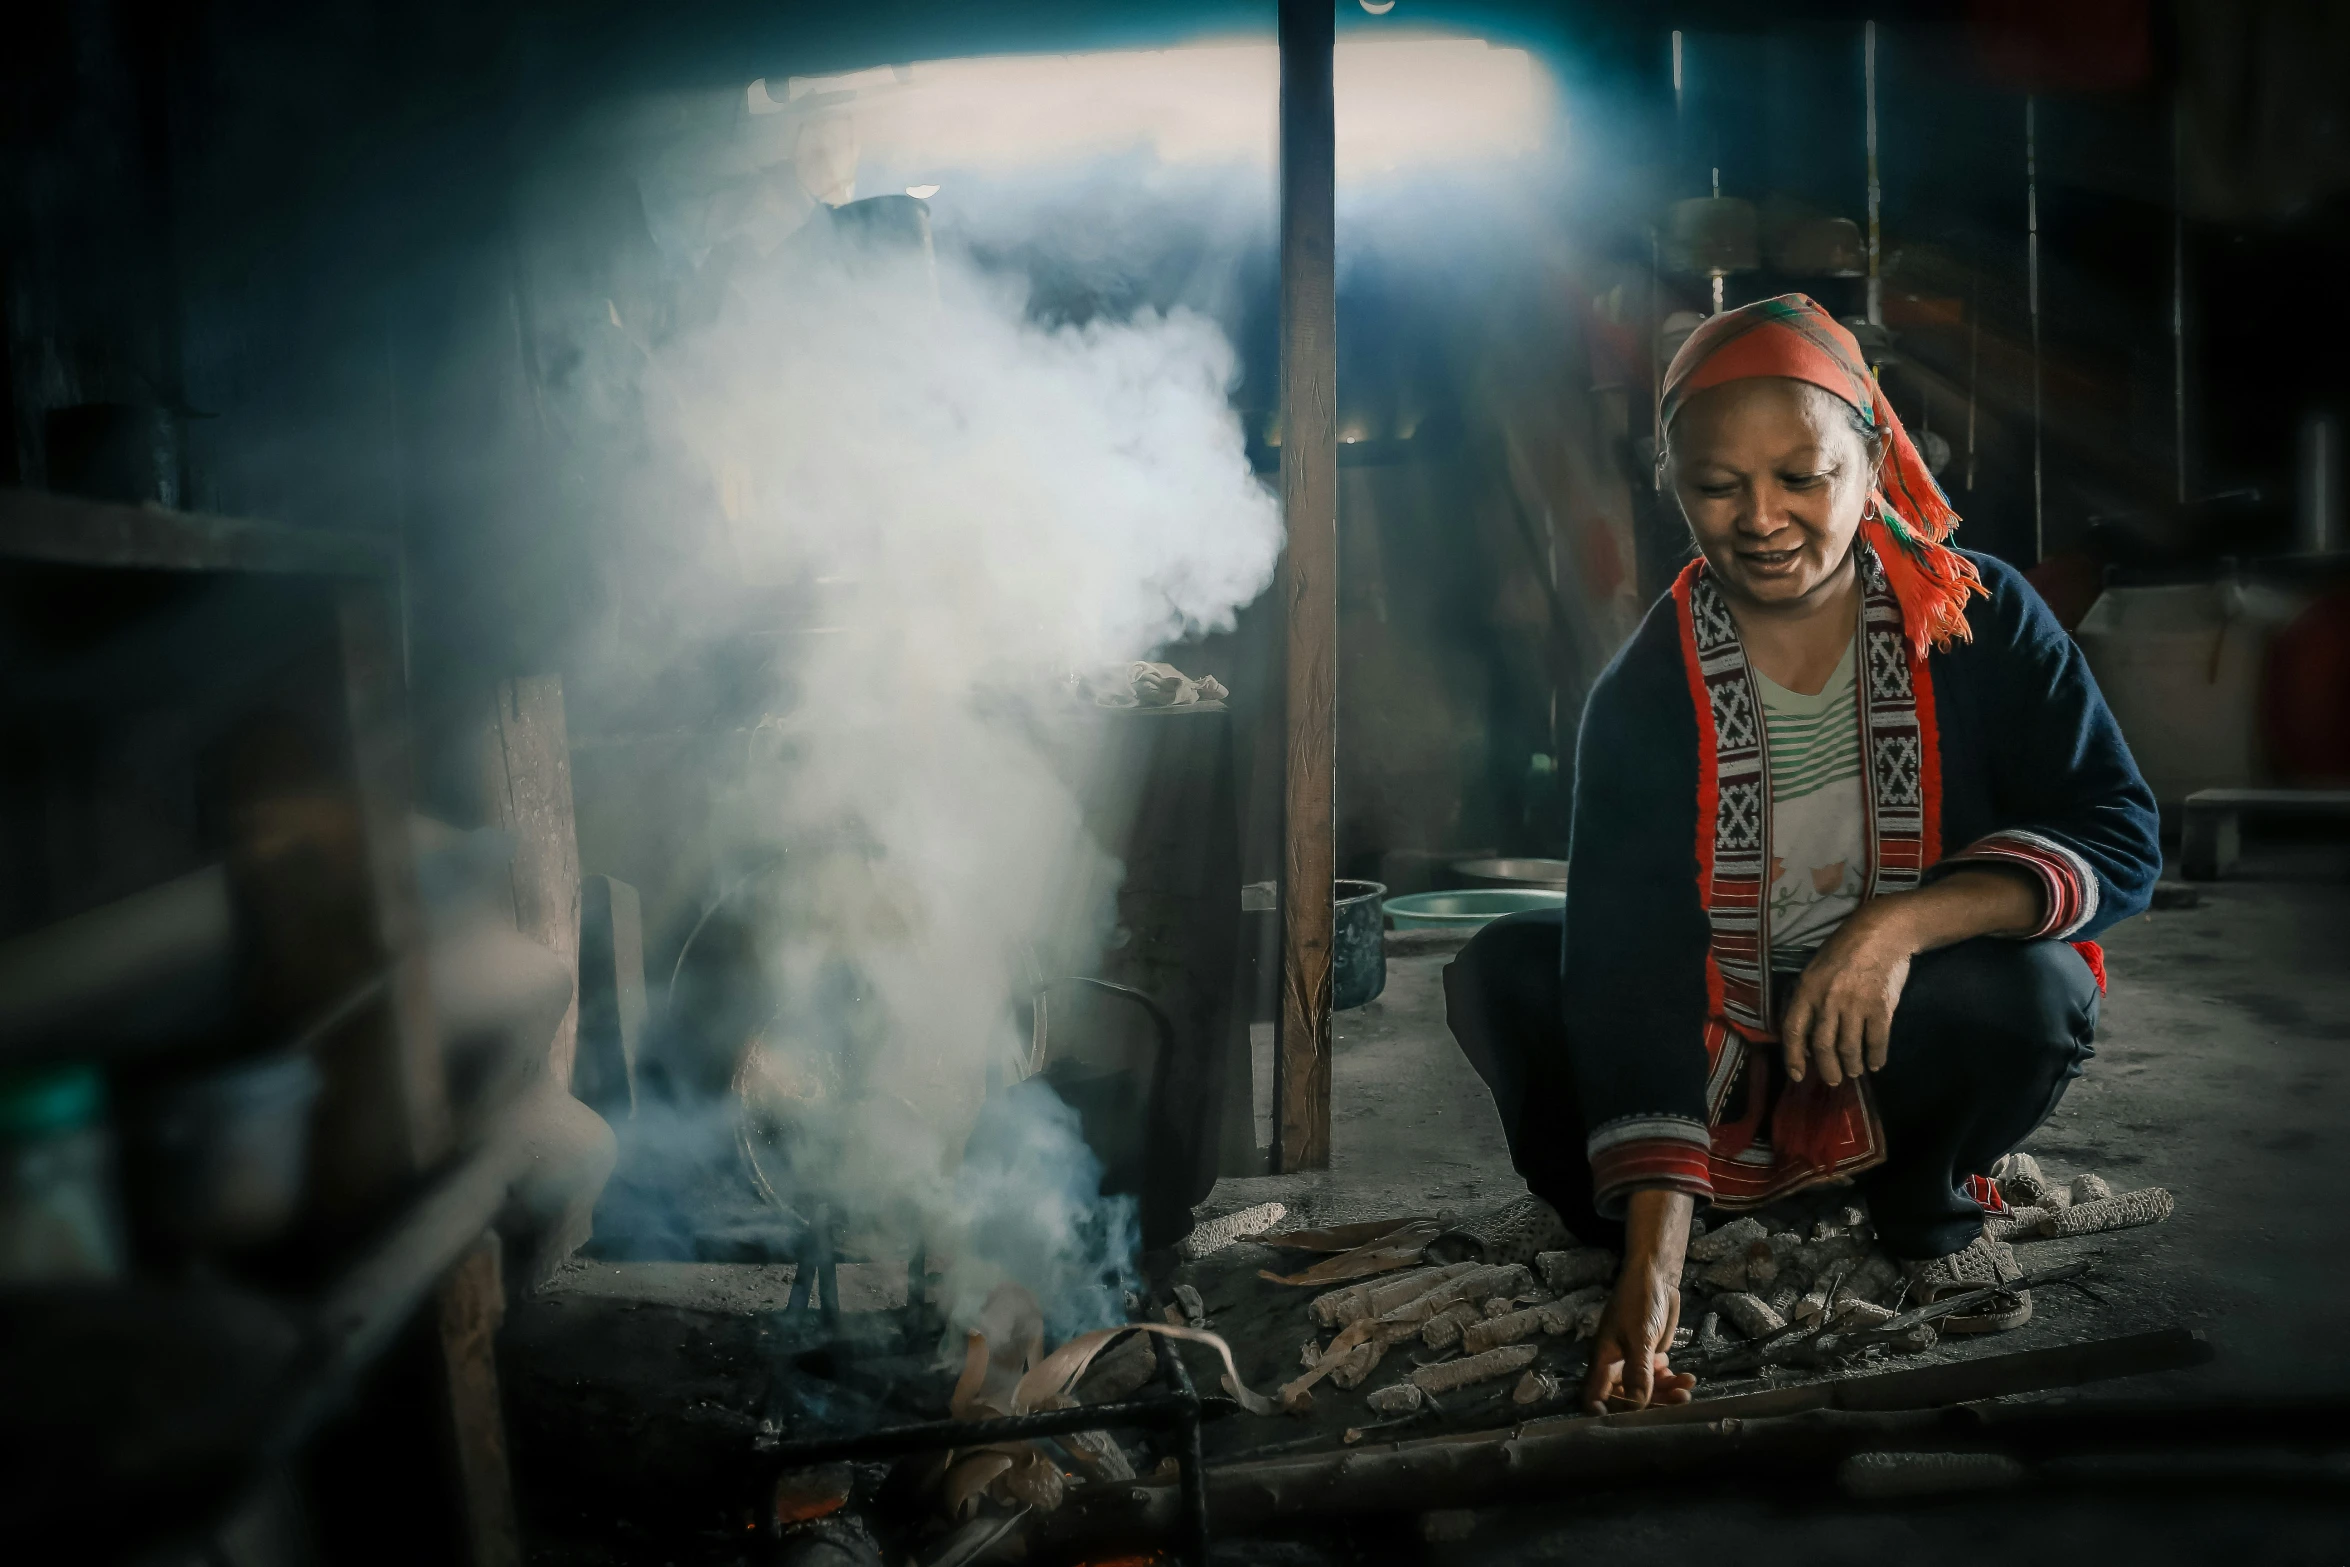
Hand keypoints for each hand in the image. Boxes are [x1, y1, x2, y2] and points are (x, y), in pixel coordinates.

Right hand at [1582, 1256, 1694, 1413]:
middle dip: (1652, 1406)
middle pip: (1626, 1401)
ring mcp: (1633, 1363)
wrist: (1657, 1277)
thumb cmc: (1639, 1302)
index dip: (1606, 1415)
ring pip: (1646, 1393)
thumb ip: (1638, 1372)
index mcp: (1604, 1362)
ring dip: (1666, 1395)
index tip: (1630, 1423)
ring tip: (1687, 1390)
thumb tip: (1637, 1406)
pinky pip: (1658, 1380)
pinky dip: (1672, 1383)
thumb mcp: (1639, 1336)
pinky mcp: (1649, 1358)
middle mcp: (1616, 1367)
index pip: (1594, 1398)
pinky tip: (1687, 1378)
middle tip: (1678, 1402)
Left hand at [1778, 900, 1913, 1087]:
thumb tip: (1807, 1034)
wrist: (1881, 932)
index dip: (1793, 1057)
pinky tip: (1876, 1063)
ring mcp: (1855, 1005)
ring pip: (1849, 1049)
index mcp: (1807, 990)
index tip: (1798, 1075)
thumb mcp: (1815, 969)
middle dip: (1828, 1069)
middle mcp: (1828, 1001)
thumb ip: (1809, 999)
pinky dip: (1876, 1056)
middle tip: (1834, 1080)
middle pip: (1823, 1047)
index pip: (1793, 1031)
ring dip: (1852, 1066)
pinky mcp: (1880, 1007)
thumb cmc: (1844, 950)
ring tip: (1855, 1071)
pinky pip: (1876, 1040)